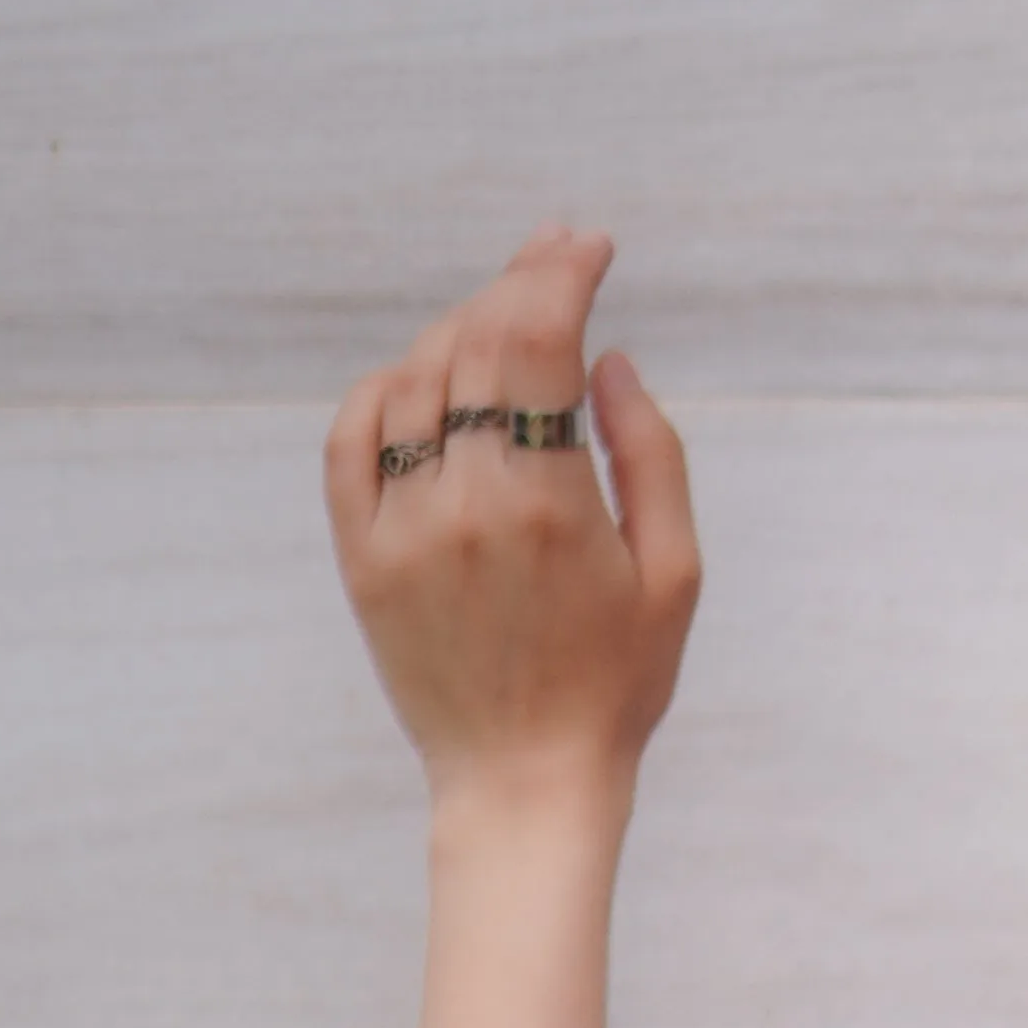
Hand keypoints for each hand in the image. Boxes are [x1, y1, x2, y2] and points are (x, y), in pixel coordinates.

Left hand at [324, 227, 700, 808]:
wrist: (524, 781)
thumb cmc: (616, 686)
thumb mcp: (673, 575)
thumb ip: (650, 455)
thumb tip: (607, 361)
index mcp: (546, 502)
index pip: (536, 337)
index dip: (561, 272)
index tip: (589, 247)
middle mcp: (462, 502)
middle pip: (475, 341)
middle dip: (517, 282)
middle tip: (553, 256)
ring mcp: (400, 527)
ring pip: (415, 378)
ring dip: (461, 331)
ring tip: (503, 325)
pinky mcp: (362, 556)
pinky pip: (354, 437)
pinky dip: (387, 388)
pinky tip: (425, 378)